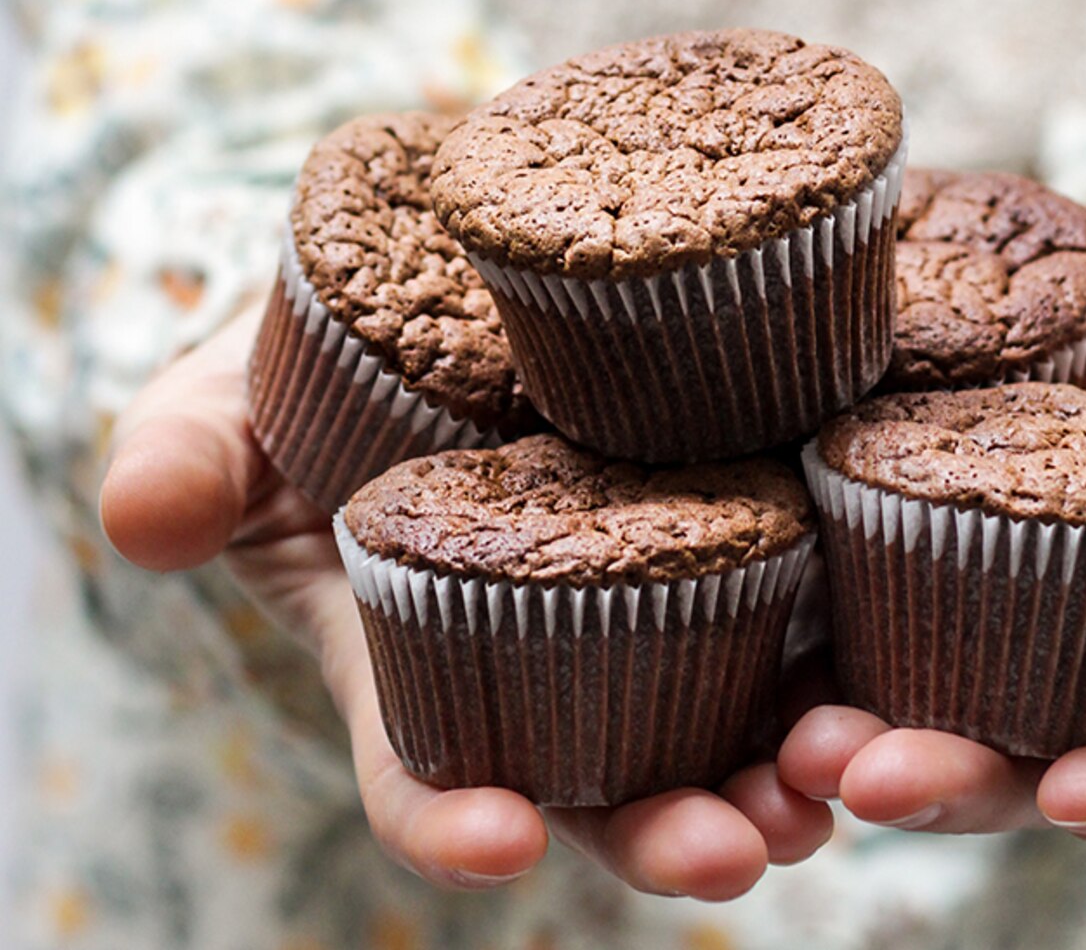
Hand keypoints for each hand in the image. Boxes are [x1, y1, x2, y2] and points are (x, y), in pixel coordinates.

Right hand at [100, 308, 832, 898]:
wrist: (448, 290)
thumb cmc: (321, 364)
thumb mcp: (233, 397)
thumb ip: (190, 457)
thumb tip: (140, 516)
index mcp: (419, 658)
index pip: (425, 772)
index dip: (452, 821)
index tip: (491, 843)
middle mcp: (547, 662)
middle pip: (607, 780)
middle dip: (665, 828)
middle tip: (733, 851)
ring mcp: (653, 607)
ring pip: (723, 722)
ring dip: (783, 771)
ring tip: (834, 782)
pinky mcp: (742, 533)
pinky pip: (802, 610)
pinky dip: (845, 648)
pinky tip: (889, 656)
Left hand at [777, 240, 1085, 846]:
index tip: (1080, 791)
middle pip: (1021, 762)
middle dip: (947, 783)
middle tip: (866, 777)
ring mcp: (989, 611)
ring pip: (919, 705)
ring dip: (850, 740)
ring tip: (790, 737)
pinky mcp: (907, 546)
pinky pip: (850, 604)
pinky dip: (797, 630)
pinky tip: (739, 608)